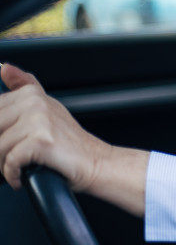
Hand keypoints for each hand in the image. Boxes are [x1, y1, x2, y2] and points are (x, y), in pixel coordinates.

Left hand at [0, 63, 110, 190]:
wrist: (96, 162)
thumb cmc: (70, 142)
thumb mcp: (47, 108)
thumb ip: (24, 86)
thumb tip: (4, 68)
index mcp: (31, 94)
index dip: (0, 132)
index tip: (9, 140)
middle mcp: (35, 103)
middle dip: (0, 148)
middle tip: (15, 156)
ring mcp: (39, 120)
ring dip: (4, 165)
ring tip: (20, 167)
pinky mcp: (41, 140)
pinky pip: (10, 162)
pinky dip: (13, 175)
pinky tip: (22, 176)